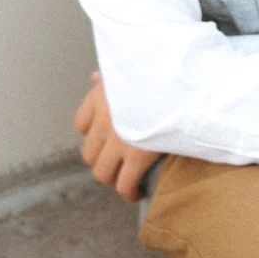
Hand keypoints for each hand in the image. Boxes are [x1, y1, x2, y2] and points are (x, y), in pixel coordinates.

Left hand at [72, 71, 161, 201]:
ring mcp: (117, 140)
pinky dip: (129, 192)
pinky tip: (138, 193)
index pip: (81, 124)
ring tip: (126, 183)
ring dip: (112, 180)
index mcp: (100, 96)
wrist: (177, 76)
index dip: (93, 135)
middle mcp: (103, 119)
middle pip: (89, 153)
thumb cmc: (158, 68)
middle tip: (118, 166)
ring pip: (102, 173)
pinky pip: (125, 184)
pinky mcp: (137, 156)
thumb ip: (111, 75)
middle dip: (101, 162)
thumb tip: (95, 77)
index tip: (105, 139)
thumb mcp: (129, 65)